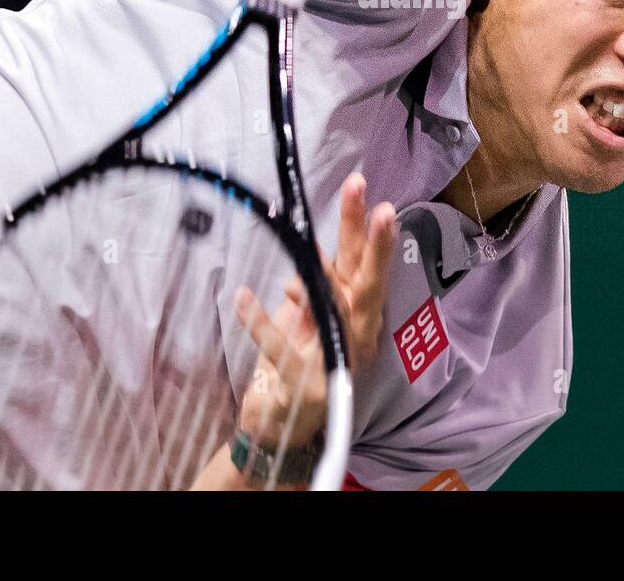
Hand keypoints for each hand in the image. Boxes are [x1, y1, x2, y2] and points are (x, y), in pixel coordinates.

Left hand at [234, 172, 395, 448]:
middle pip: (365, 283)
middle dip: (372, 243)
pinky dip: (259, 320)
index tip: (374, 198)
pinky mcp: (302, 383)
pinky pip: (278, 345)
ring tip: (310, 248)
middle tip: (380, 206)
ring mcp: (332, 360)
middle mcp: (354, 336)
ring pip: (332, 312)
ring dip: (321, 279)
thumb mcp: (307, 320)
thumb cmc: (296, 363)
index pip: (365, 267)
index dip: (372, 235)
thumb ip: (313, 290)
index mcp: (356, 315)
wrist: (282, 427)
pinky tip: (243, 296)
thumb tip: (309, 260)